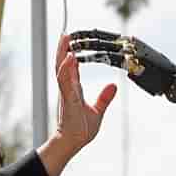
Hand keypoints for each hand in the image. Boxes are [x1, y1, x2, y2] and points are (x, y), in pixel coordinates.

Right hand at [55, 34, 116, 152]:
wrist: (73, 142)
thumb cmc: (81, 129)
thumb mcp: (97, 111)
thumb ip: (104, 98)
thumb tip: (113, 87)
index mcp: (74, 91)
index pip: (71, 69)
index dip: (71, 56)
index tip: (71, 43)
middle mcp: (68, 89)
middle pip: (63, 65)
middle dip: (63, 49)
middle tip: (65, 33)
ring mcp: (67, 93)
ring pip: (62, 69)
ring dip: (63, 54)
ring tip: (65, 38)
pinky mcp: (68, 99)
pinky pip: (65, 81)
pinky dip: (67, 69)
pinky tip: (70, 58)